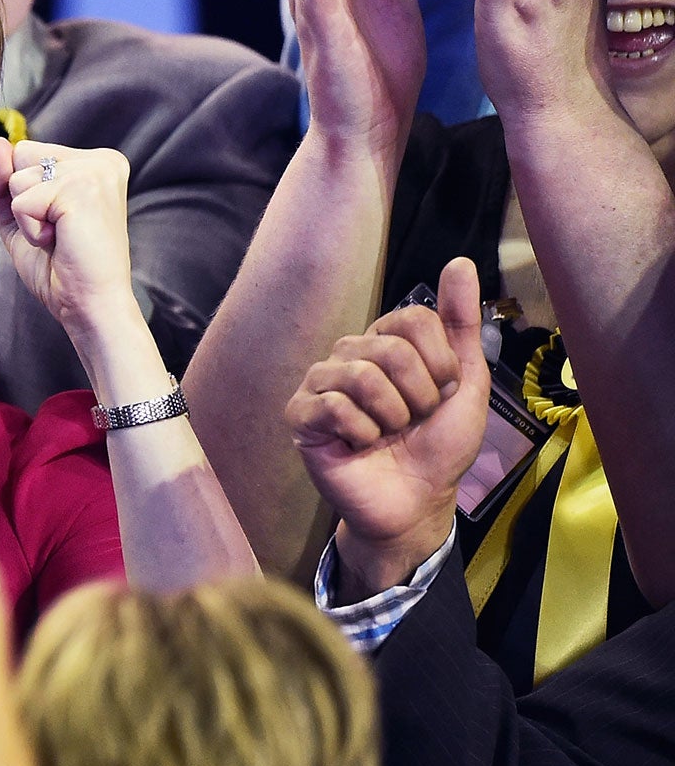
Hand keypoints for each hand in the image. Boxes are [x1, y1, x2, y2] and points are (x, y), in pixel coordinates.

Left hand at [0, 138, 139, 349]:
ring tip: (60, 237)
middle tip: (59, 230)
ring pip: (18, 177)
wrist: (89, 304)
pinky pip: (22, 201)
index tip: (59, 221)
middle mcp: (101, 160)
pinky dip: (30, 229)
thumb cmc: (61, 267)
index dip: (26, 193)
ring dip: (27, 217)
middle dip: (24, 199)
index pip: (26, 152)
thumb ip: (3, 178)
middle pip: (21, 156)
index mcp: (96, 162)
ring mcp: (94, 171)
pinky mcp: (82, 188)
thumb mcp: (20, 216)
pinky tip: (60, 241)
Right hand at [289, 257, 487, 598]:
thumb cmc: (439, 446)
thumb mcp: (464, 383)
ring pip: (363, 378)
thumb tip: (462, 263)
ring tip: (386, 435)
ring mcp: (320, 382)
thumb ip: (461, 323)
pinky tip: (360, 446)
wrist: (417, 503)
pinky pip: (334, 406)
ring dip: (391, 419)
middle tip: (412, 422)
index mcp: (384, 341)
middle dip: (418, 398)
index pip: (415, 319)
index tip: (440, 395)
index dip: (440, 365)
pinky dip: (362, 434)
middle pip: (391, 350)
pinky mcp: (301, 415)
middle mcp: (348, 354)